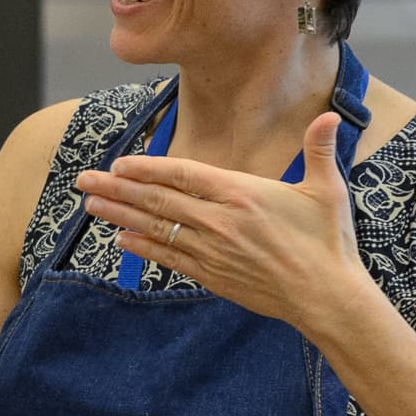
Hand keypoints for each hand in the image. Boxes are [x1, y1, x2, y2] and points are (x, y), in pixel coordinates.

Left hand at [72, 111, 366, 327]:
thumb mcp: (328, 191)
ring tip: (90, 205)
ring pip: (157, 228)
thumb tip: (330, 118)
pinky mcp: (212, 276)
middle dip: (116, 189)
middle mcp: (220, 221)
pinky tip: (120, 239)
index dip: (146, 168)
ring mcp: (213, 250)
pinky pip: (169, 258)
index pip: (182, 174)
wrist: (327, 298)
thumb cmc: (328, 243)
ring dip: (119, 216)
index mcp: (243, 193)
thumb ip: (319, 151)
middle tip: (84, 180)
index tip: (119, 164)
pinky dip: (142, 247)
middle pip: (158, 200)